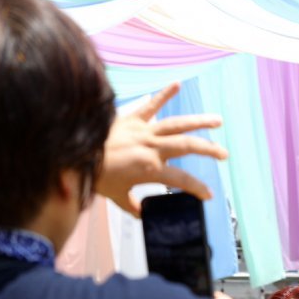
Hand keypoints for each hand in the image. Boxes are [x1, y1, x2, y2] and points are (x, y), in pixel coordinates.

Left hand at [96, 84, 227, 215]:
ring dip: (199, 122)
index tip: (209, 195)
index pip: (182, 179)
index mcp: (150, 169)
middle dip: (209, 150)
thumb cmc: (96, 176)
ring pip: (177, 124)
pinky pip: (150, 105)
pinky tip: (177, 84)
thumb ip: (133, 206)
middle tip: (224, 154)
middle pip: (187, 146)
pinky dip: (163, 94)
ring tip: (217, 121)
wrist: (74, 154)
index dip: (197, 188)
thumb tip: (143, 214)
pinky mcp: (131, 119)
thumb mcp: (116, 196)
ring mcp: (143, 131)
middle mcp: (151, 147)